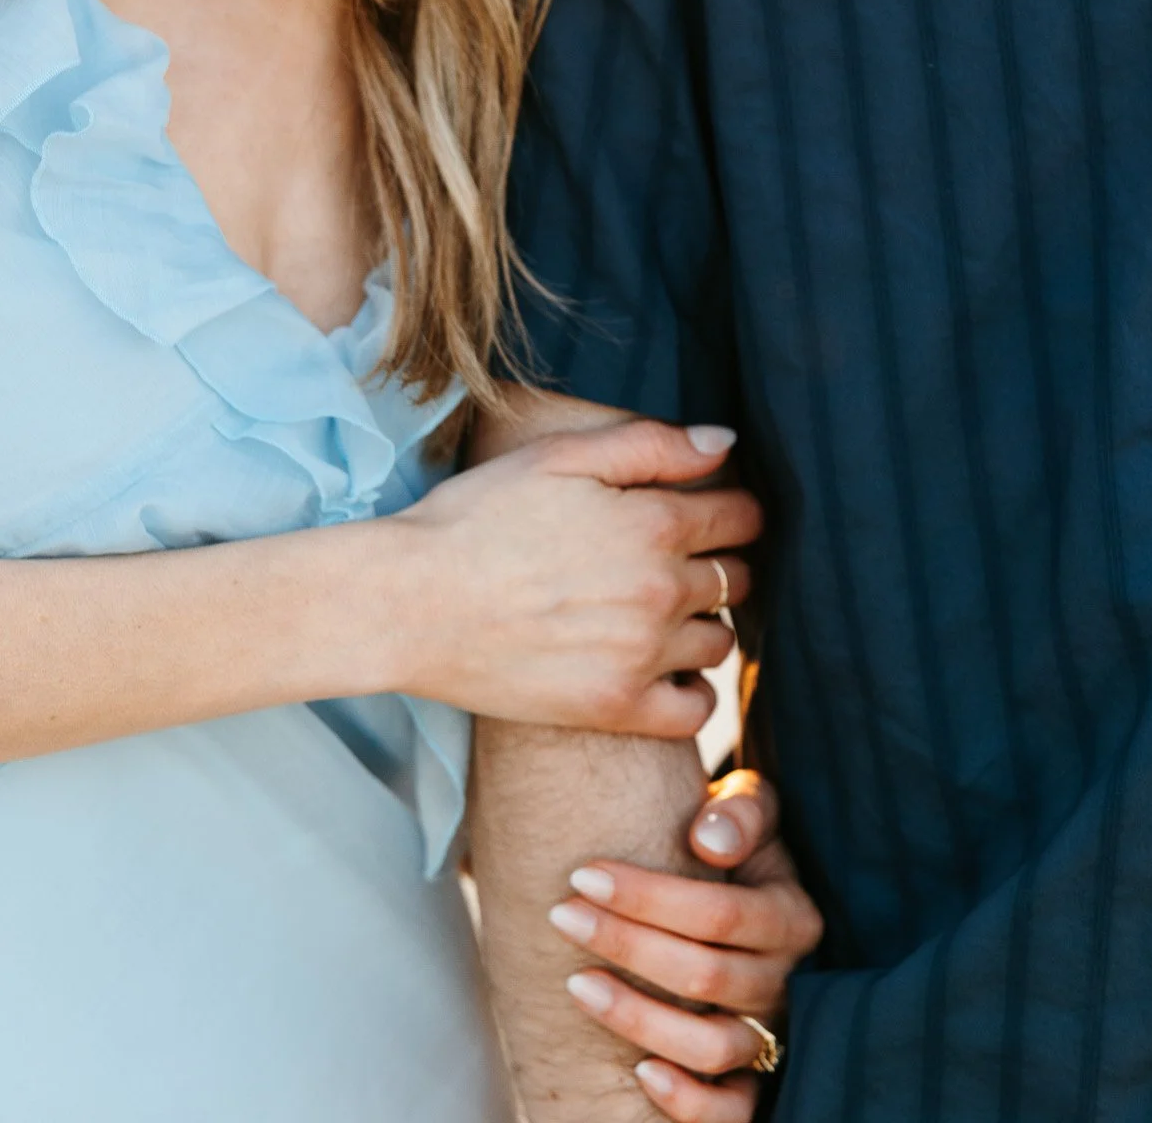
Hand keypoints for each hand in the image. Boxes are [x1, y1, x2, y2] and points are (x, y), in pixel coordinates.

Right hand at [381, 421, 759, 736]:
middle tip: (678, 563)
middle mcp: (660, 590)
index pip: (742, 517)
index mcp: (654, 522)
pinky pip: (695, 711)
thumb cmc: (477, 516)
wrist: (409, 601)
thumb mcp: (561, 455)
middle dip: (719, 564)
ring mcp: (641, 654)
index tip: (710, 515)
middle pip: (738, 579)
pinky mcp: (614, 707)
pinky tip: (662, 671)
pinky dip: (691, 691)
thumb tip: (727, 441)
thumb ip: (652, 445)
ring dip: (703, 625)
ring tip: (661, 615)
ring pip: (721, 642)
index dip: (731, 511)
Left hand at [550, 772, 821, 1120]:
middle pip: (706, 974)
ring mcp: (772, 1034)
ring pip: (712, 1045)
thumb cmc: (736, 846)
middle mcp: (787, 980)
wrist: (746, 891)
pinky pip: (732, 1111)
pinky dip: (688, 1100)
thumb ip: (741, 812)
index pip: (719, 912)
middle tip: (562, 915)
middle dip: (626, 944)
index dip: (648, 896)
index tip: (584, 875)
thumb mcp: (750, 809)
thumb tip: (709, 840)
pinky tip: (639, 1074)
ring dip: (638, 1018)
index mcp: (791, 915)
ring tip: (577, 984)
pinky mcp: (755, 1081)